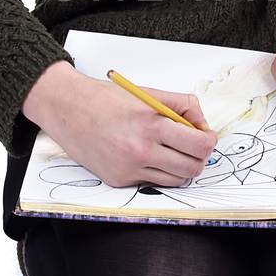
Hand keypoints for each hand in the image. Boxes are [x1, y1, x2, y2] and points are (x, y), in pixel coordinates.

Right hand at [23, 62, 217, 186]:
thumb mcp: (148, 93)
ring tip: (170, 150)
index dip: (209, 141)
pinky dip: (155, 171)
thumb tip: (202, 124)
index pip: (199, 145)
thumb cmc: (106, 99)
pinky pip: (150, 182)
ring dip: (179, 167)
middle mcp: (140, 151)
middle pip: (192, 169)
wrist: (66, 108)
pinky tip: (145, 154)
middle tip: (192, 145)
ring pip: (174, 181)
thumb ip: (182, 105)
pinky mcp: (117, 180)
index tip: (205, 136)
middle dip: (198, 157)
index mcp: (151, 125)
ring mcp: (128, 169)